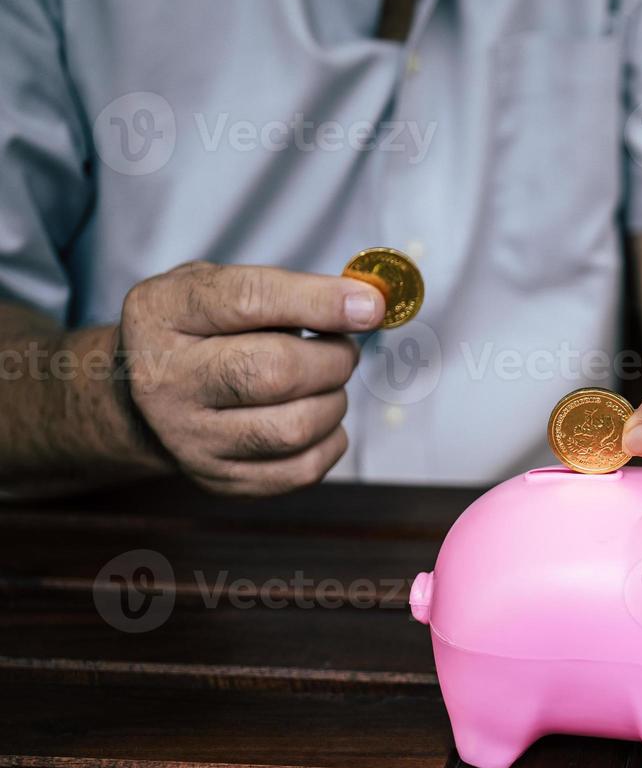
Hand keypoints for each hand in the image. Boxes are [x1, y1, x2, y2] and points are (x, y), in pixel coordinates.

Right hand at [117, 261, 384, 494]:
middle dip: (332, 359)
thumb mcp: (218, 288)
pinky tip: (317, 418)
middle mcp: (165, 379)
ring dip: (334, 401)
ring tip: (325, 384)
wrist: (145, 400)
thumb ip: (284, 288)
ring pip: (295, 428)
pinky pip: (302, 469)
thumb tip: (366, 304)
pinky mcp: (220, 479)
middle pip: (275, 372)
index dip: (318, 301)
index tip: (370, 305)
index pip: (247, 301)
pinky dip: (330, 440)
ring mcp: (189, 438)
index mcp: (163, 313)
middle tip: (341, 351)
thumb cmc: (200, 333)